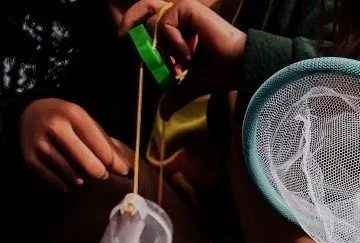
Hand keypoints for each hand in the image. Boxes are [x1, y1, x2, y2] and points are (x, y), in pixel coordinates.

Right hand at [18, 99, 129, 190]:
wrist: (30, 114)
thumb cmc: (67, 121)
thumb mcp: (87, 123)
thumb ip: (106, 144)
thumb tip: (125, 170)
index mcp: (73, 115)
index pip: (101, 148)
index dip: (114, 164)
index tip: (121, 171)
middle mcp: (55, 127)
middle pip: (88, 165)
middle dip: (100, 173)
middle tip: (101, 173)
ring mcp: (41, 144)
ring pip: (74, 176)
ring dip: (83, 179)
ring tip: (83, 172)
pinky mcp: (31, 160)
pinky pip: (58, 183)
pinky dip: (68, 184)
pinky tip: (70, 177)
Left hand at [119, 0, 246, 115]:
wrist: (236, 67)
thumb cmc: (219, 73)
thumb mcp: (189, 85)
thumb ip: (175, 94)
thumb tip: (163, 114)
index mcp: (180, 29)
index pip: (150, 20)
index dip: (134, 24)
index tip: (123, 36)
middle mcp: (180, 16)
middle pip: (145, 9)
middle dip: (132, 21)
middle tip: (122, 35)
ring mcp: (182, 10)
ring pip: (154, 25)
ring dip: (165, 50)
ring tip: (184, 63)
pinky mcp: (186, 8)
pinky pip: (166, 25)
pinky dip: (174, 43)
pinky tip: (191, 54)